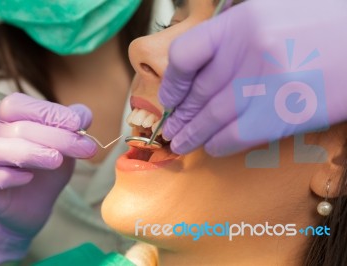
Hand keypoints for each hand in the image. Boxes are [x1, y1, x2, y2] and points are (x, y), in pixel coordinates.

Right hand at [0, 93, 96, 263]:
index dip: (48, 112)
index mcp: (10, 119)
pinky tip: (28, 178)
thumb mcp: (66, 146)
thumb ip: (74, 127)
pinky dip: (5, 176)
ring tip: (56, 160)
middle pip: (14, 126)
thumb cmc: (47, 170)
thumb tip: (83, 115)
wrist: (33, 207)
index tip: (78, 124)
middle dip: (53, 136)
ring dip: (27, 152)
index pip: (19, 104)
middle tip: (82, 148)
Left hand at [159, 0, 346, 155]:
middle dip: (180, 117)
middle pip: (198, 93)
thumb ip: (232, 38)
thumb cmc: (318, 26)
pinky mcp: (284, 114)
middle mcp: (250, 52)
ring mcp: (267, 85)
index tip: (170, 98)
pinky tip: (212, 147)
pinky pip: (237, 135)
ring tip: (181, 144)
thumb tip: (198, 73)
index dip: (172, 82)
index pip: (185, 55)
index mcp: (243, 22)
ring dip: (192, 135)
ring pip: (213, 118)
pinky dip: (219, 145)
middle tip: (171, 130)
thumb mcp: (269, 15)